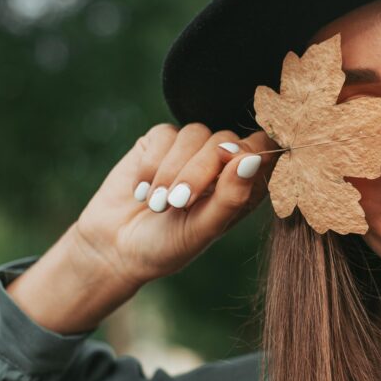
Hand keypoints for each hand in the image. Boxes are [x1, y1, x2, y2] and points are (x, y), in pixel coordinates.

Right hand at [69, 123, 278, 298]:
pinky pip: (165, 134)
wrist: (116, 248)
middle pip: (226, 140)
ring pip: (195, 133)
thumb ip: (232, 196)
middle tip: (178, 203)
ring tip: (158, 204)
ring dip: (173, 170)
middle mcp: (223, 162)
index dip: (250, 151)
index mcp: (245, 184)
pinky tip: (142, 192)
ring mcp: (192, 149)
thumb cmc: (169, 245)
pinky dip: (151, 165)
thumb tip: (254, 159)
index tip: (229, 164)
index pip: (264, 149)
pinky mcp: (160, 141)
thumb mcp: (204, 229)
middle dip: (200, 171)